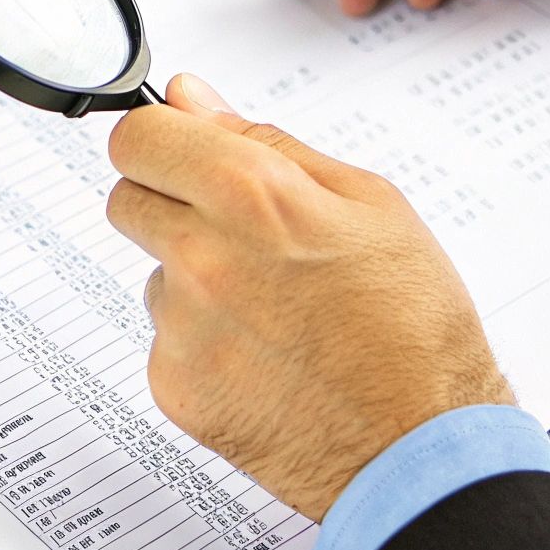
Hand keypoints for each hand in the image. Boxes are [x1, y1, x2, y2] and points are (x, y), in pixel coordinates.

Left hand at [105, 74, 513, 519]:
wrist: (422, 450)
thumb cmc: (413, 324)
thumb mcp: (367, 202)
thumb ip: (262, 142)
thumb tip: (189, 98)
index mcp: (247, 195)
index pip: (137, 137)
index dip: (161, 140)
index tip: (181, 153)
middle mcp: (200, 258)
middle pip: (126, 199)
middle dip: (169, 202)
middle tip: (241, 235)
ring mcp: (181, 328)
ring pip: (156, 274)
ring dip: (197, 280)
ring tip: (279, 312)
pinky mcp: (173, 387)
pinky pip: (168, 340)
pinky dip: (206, 344)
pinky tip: (268, 358)